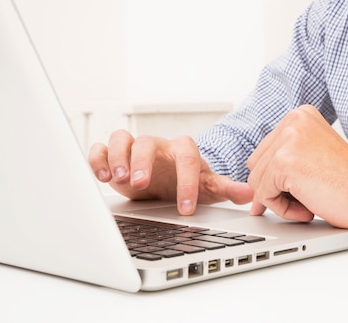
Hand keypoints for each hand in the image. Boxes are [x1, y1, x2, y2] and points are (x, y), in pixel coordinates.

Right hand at [88, 130, 253, 214]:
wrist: (167, 181)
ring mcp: (134, 148)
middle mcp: (158, 145)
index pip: (187, 157)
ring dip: (118, 156)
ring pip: (122, 138)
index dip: (187, 181)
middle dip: (143, 161)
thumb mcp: (208, 187)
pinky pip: (101, 147)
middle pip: (148, 142)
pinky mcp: (114, 156)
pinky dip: (97, 158)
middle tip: (140, 183)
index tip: (186, 208)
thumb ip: (226, 189)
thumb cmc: (186, 182)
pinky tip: (101, 176)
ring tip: (118, 178)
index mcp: (183, 150)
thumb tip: (250, 193)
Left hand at [246, 105, 347, 228]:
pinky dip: (282, 208)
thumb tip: (253, 185)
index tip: (301, 187)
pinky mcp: (283, 162)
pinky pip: (263, 194)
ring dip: (279, 199)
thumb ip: (287, 158)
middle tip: (306, 198)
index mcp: (301, 115)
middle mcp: (293, 121)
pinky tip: (308, 208)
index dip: (278, 177)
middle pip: (257, 163)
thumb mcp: (314, 155)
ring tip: (309, 203)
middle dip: (276, 187)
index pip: (266, 150)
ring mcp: (287, 140)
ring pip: (257, 180)